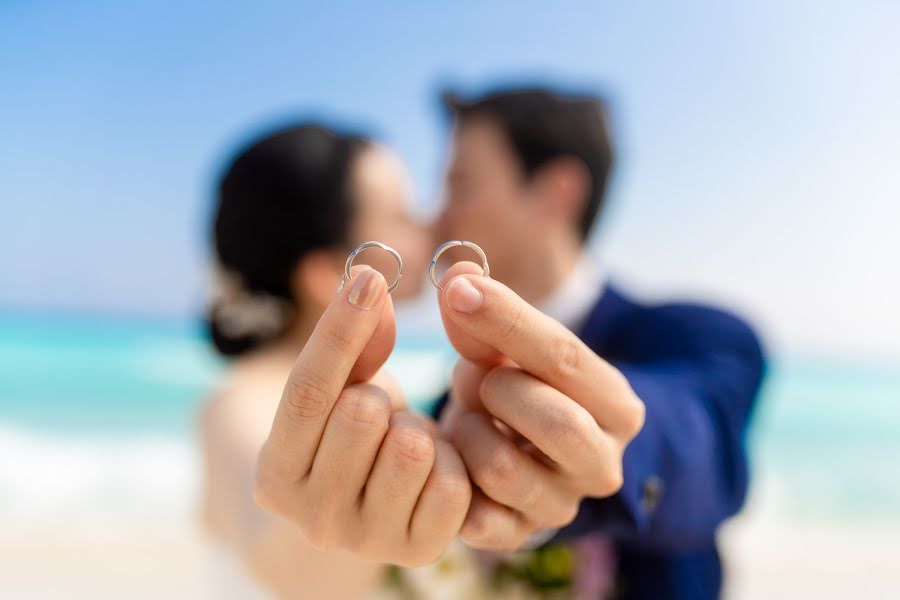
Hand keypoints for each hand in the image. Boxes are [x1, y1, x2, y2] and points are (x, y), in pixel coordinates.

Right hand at [255, 266, 471, 566]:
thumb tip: (369, 280)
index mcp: (276, 472)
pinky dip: (450, 463)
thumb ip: (352, 339)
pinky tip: (433, 469)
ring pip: (411, 447)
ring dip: (417, 430)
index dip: (340, 330)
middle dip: (381, 394)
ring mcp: (364, 541)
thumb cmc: (350, 435)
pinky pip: (451, 483)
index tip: (370, 278)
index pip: (307, 390)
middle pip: (360, 414)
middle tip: (380, 413)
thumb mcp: (341, 389)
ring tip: (405, 443)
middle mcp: (311, 517)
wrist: (368, 511)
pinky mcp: (417, 552)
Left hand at [437, 261, 644, 550]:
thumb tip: (456, 277)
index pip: (567, 358)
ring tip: (470, 420)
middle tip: (480, 380)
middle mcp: (601, 462)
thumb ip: (484, 319)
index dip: (508, 321)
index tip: (460, 292)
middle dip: (501, 392)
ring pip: (503, 469)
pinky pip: (473, 514)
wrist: (514, 456)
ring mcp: (561, 505)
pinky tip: (455, 455)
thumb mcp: (507, 352)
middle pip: (557, 424)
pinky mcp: (518, 536)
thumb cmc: (515, 390)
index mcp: (615, 405)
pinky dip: (453, 476)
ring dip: (470, 434)